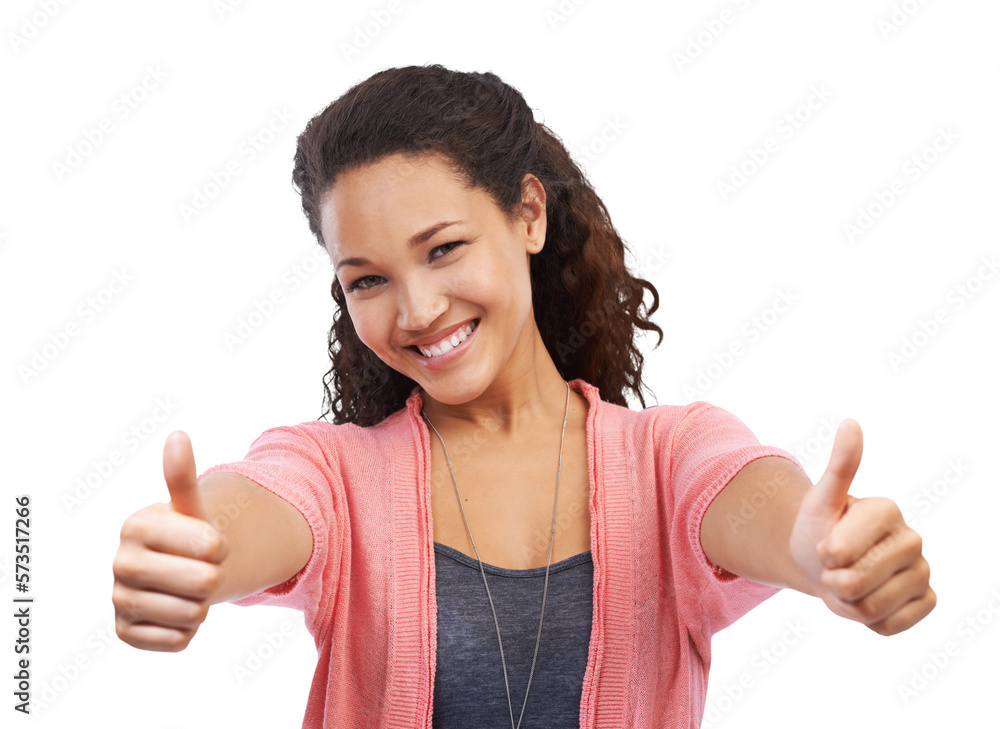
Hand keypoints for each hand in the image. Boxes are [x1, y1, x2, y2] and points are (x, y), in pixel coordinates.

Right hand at [112, 431, 228, 650]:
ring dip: (202, 605)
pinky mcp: (125, 632)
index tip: (208, 542)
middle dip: (213, 577)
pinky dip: (188, 630)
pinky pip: (178, 640)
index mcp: (135, 526)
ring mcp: (119, 599)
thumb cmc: (188, 534)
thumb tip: (177, 435)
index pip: (210, 547)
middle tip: (199, 567)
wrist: (176, 570)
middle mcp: (120, 563)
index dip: (221, 547)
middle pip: (204, 583)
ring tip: (187, 589)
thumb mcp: (191, 506)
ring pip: (193, 614)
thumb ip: (182, 476)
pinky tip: (176, 611)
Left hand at [788, 419, 935, 634]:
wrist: (825, 563)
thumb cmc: (820, 528)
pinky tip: (867, 601)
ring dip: (847, 604)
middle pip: (857, 583)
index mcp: (887, 509)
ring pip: (872, 608)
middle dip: (832, 582)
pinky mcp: (927, 600)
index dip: (824, 555)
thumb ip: (839, 466)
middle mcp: (912, 538)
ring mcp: (923, 571)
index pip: (841, 550)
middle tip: (833, 569)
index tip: (825, 545)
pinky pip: (891, 626)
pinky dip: (868, 622)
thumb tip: (851, 422)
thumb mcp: (820, 499)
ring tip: (847, 585)